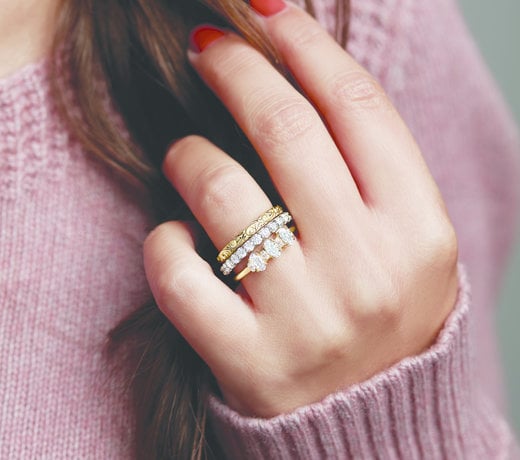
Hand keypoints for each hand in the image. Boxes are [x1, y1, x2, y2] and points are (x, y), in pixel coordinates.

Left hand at [143, 2, 458, 417]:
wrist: (374, 420)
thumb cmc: (385, 317)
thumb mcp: (407, 243)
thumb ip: (370, 170)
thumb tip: (299, 81)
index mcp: (418, 231)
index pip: (357, 106)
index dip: (306, 44)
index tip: (270, 14)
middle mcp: (366, 270)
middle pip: (284, 127)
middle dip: (235, 66)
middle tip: (207, 48)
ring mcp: (306, 319)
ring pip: (219, 190)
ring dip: (189, 155)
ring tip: (187, 156)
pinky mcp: (248, 360)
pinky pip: (178, 273)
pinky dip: (163, 242)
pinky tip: (177, 241)